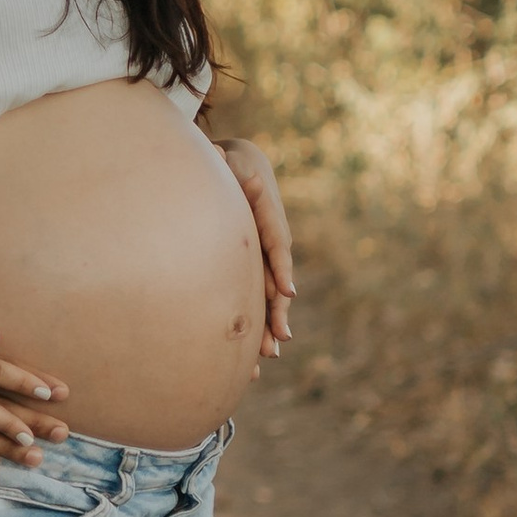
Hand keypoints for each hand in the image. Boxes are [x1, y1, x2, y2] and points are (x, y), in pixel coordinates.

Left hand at [215, 134, 296, 358]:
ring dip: (270, 324)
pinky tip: (254, 350)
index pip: (278, 246)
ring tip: (269, 354)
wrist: (242, 169)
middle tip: (279, 339)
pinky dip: (258, 320)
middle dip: (278, 311)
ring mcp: (266, 257)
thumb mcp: (232, 162)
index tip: (287, 291)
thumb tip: (229, 164)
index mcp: (269, 220)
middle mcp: (273, 243)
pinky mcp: (255, 266)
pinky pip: (258, 296)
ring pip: (271, 295)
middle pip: (278, 281)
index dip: (281, 269)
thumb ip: (230, 168)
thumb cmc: (233, 165)